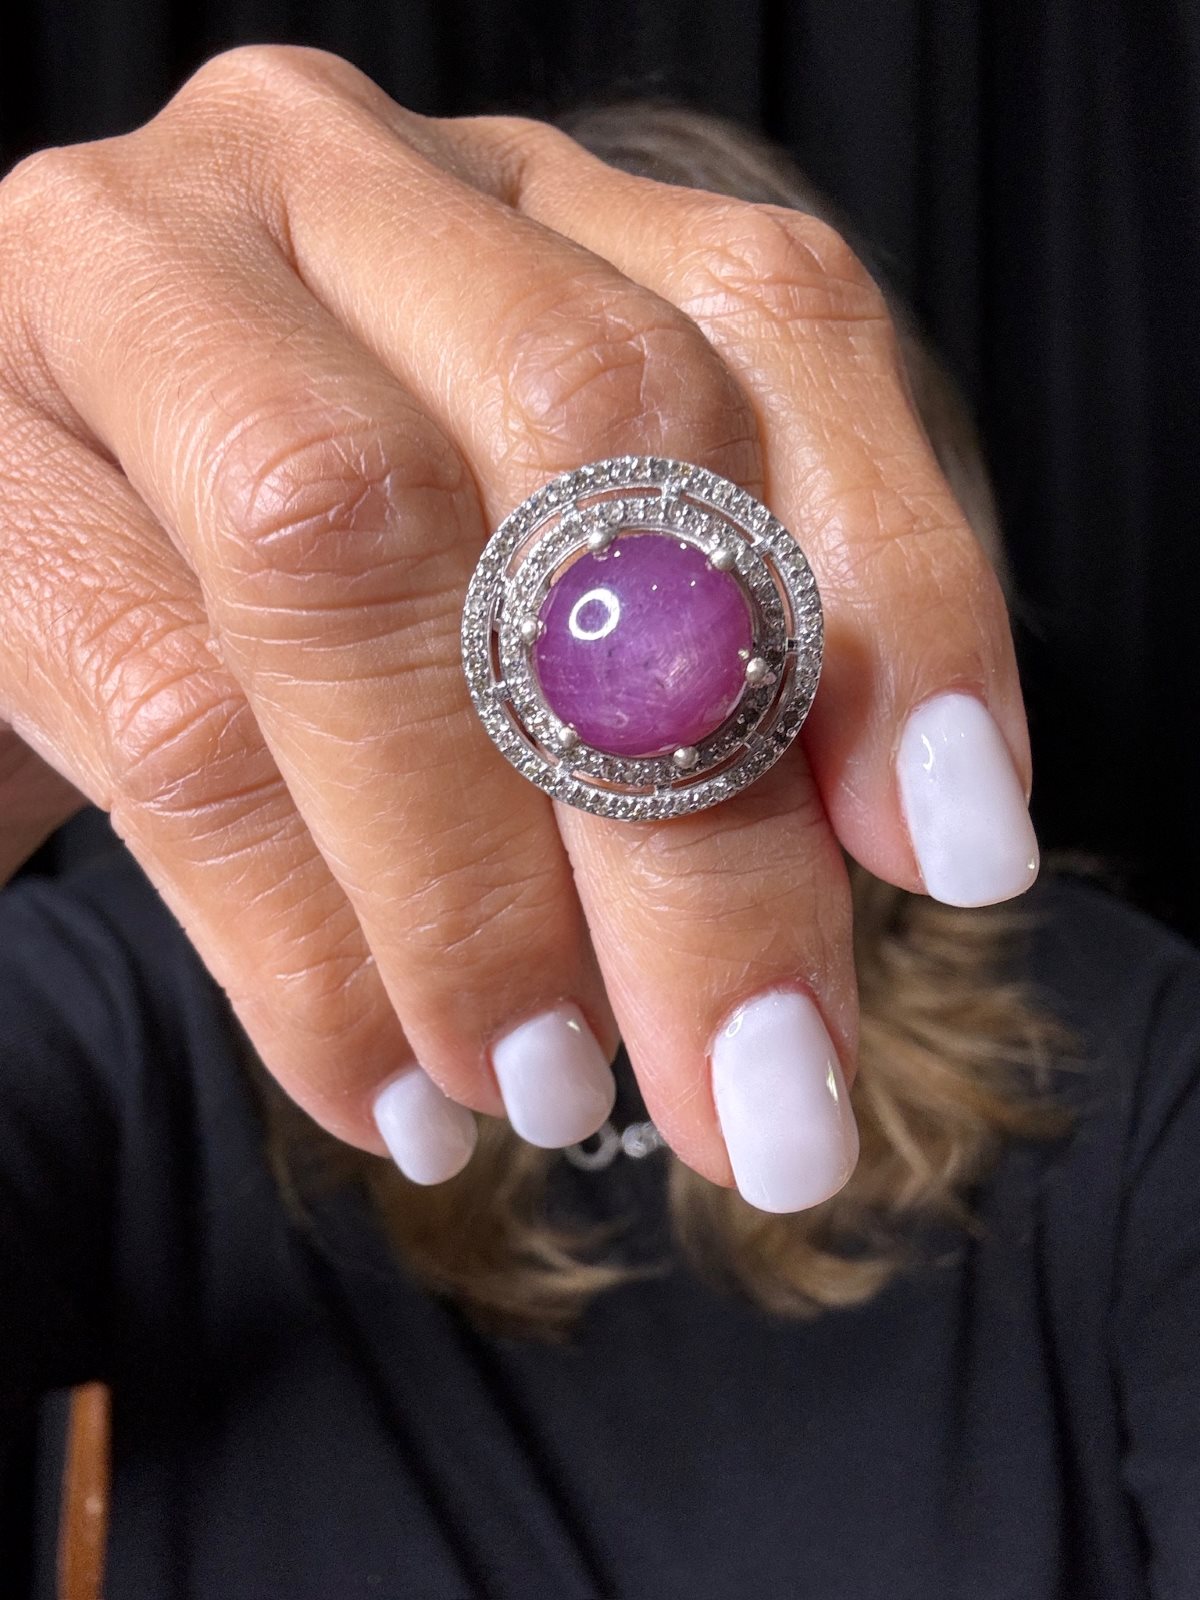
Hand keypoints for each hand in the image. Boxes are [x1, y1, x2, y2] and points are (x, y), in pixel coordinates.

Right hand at [0, 47, 1036, 1209]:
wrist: (47, 515)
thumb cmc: (332, 560)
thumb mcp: (536, 555)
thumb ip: (702, 637)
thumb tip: (882, 853)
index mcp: (527, 193)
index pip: (770, 323)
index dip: (895, 588)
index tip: (953, 852)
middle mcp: (334, 178)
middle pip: (590, 442)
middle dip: (694, 810)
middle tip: (762, 1088)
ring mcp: (131, 286)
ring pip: (354, 558)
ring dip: (484, 895)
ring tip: (554, 1094)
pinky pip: (172, 718)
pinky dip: (305, 944)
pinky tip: (389, 1087)